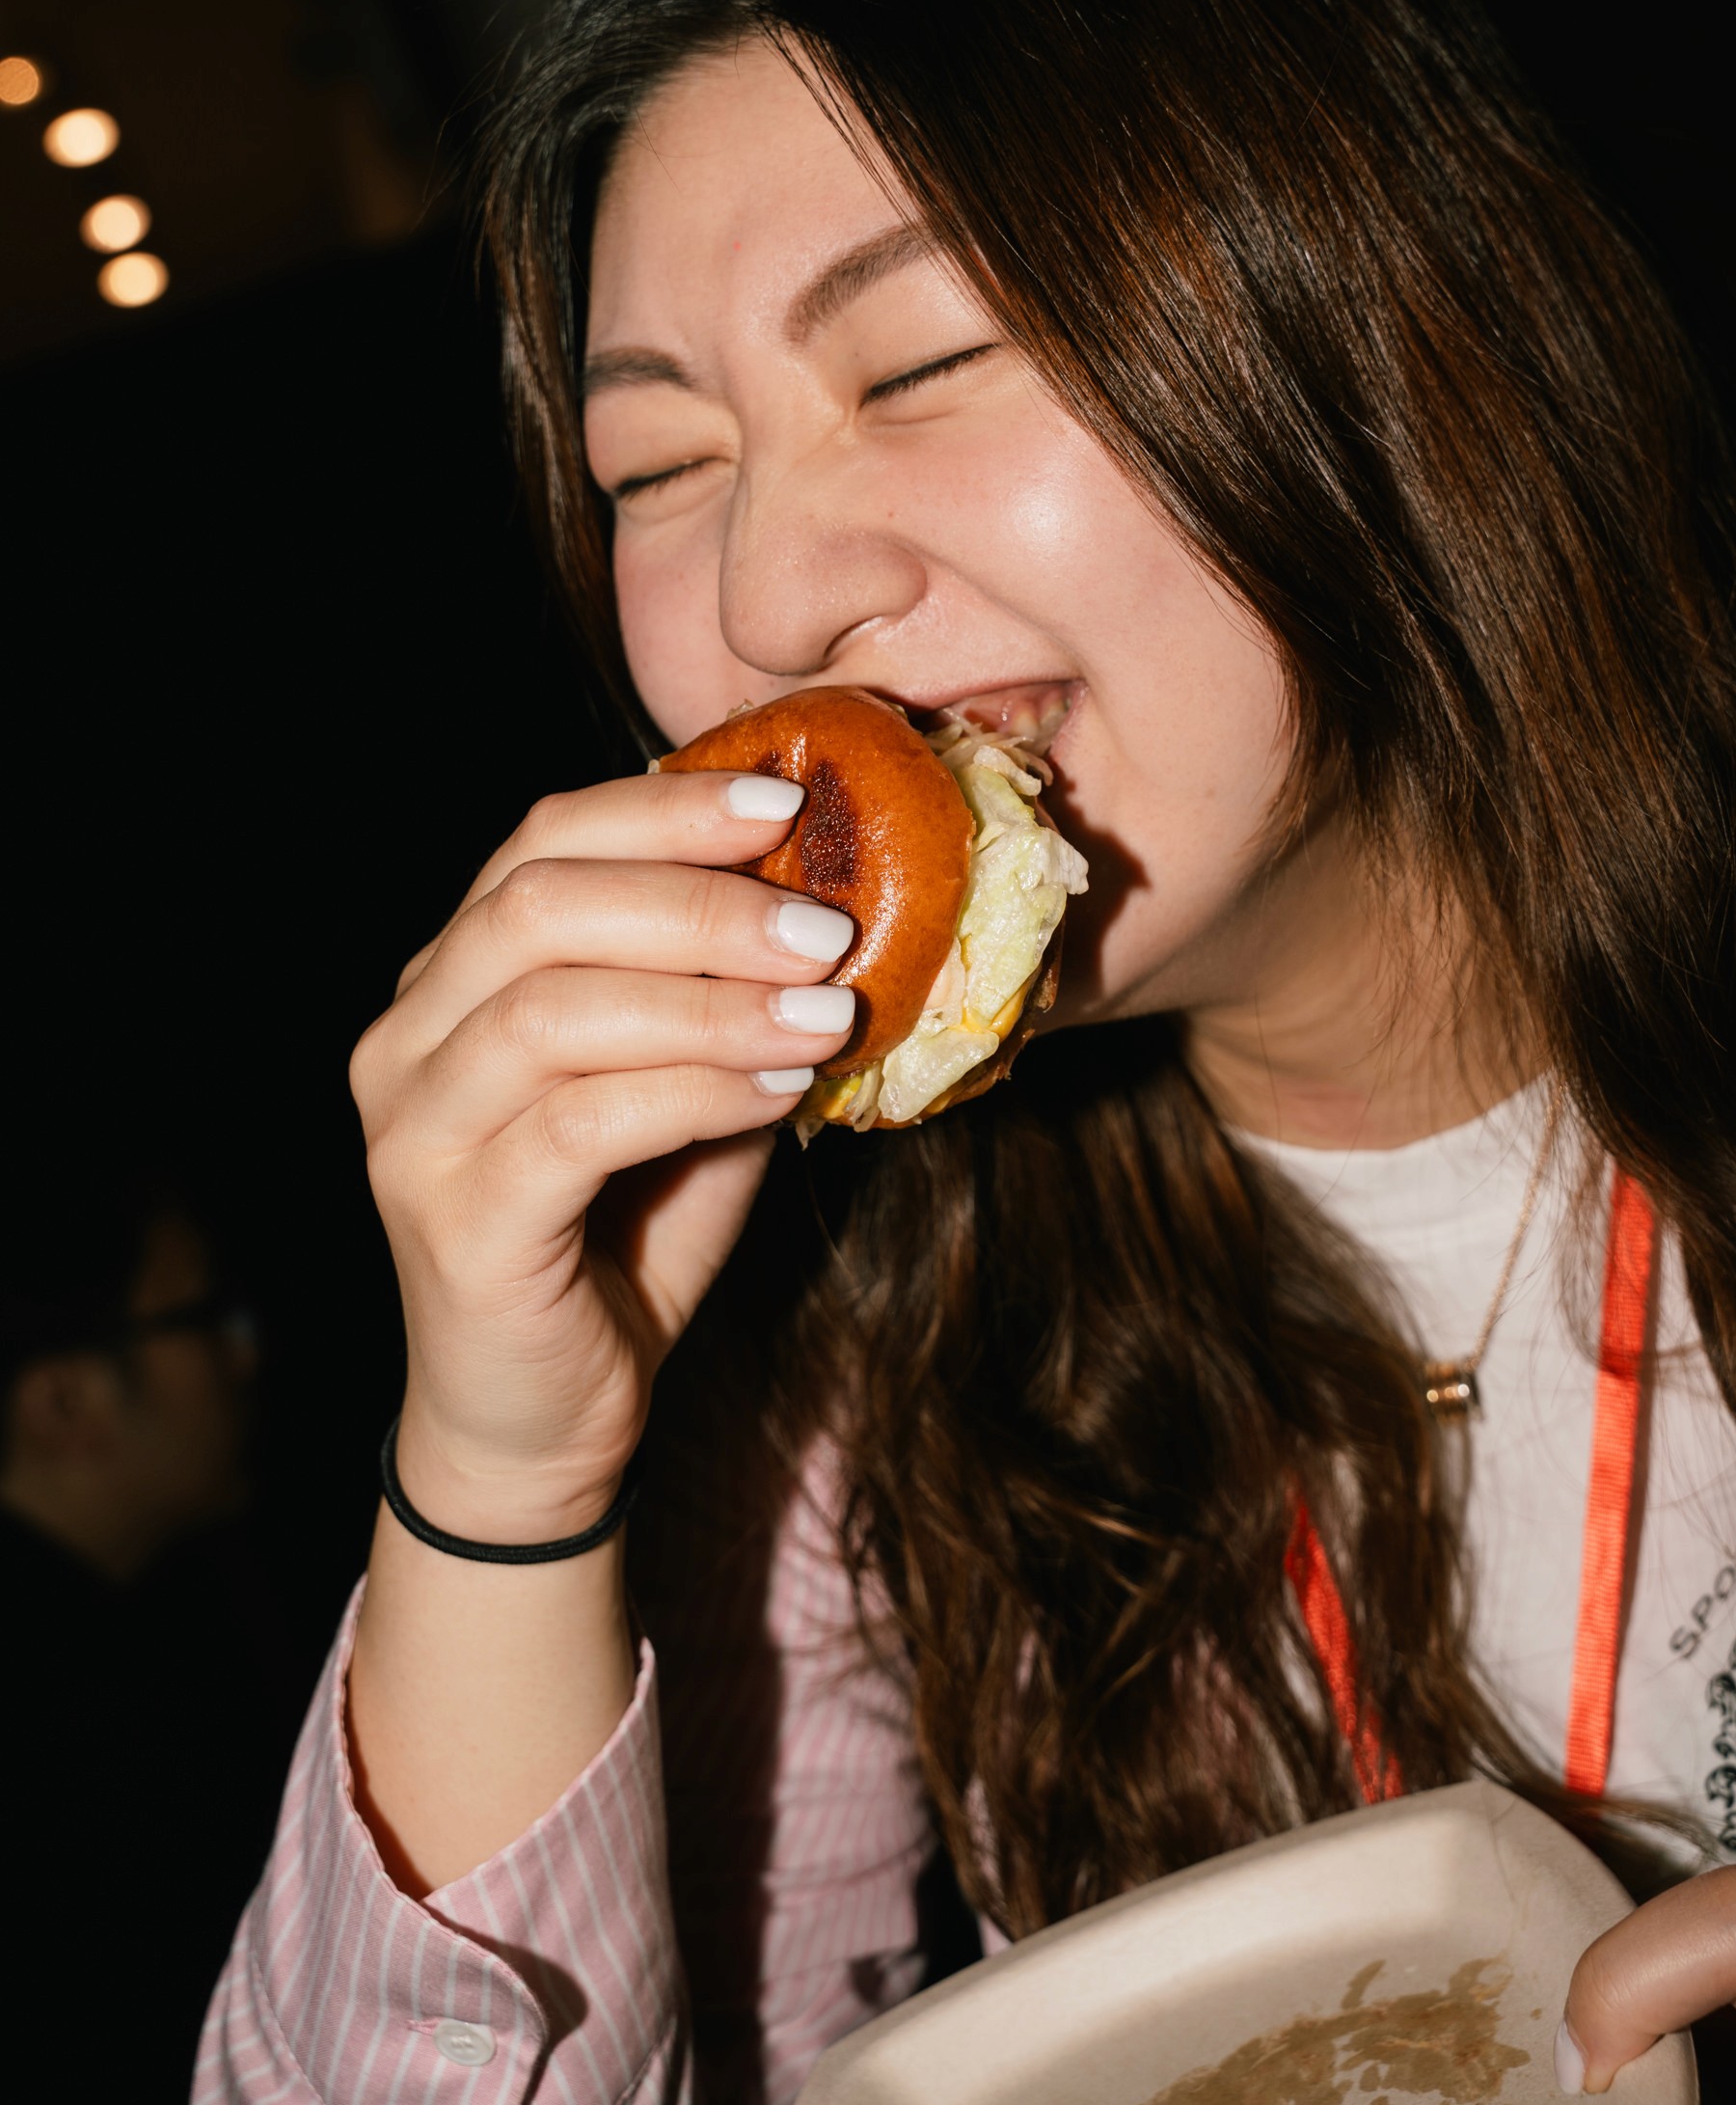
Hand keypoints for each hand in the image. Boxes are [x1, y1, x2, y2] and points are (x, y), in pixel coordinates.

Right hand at [350, 768, 856, 1543]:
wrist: (542, 1421)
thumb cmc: (620, 1236)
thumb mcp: (688, 1088)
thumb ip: (726, 996)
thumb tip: (839, 901)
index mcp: (452, 978)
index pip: (541, 840)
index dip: (665, 810)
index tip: (787, 802)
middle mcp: (407, 1037)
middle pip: (539, 905)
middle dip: (699, 901)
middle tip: (826, 928)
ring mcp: (413, 1130)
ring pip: (555, 1009)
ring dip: (711, 999)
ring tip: (829, 1010)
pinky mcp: (453, 1222)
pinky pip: (579, 1122)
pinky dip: (695, 1090)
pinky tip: (782, 1087)